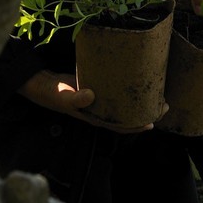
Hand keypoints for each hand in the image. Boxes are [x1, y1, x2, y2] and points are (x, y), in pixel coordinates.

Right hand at [19, 71, 161, 132]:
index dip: (135, 126)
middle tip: (165, 103)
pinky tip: (135, 76)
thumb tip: (92, 96)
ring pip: (122, 102)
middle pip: (126, 114)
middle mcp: (98, 109)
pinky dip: (125, 85)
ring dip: (138, 98)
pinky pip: (113, 87)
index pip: (118, 126)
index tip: (152, 123)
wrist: (38, 81)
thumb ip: (75, 97)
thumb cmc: (49, 92)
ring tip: (157, 90)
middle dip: (145, 111)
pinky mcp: (94, 82)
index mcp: (93, 116)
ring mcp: (97, 97)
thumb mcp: (61, 95)